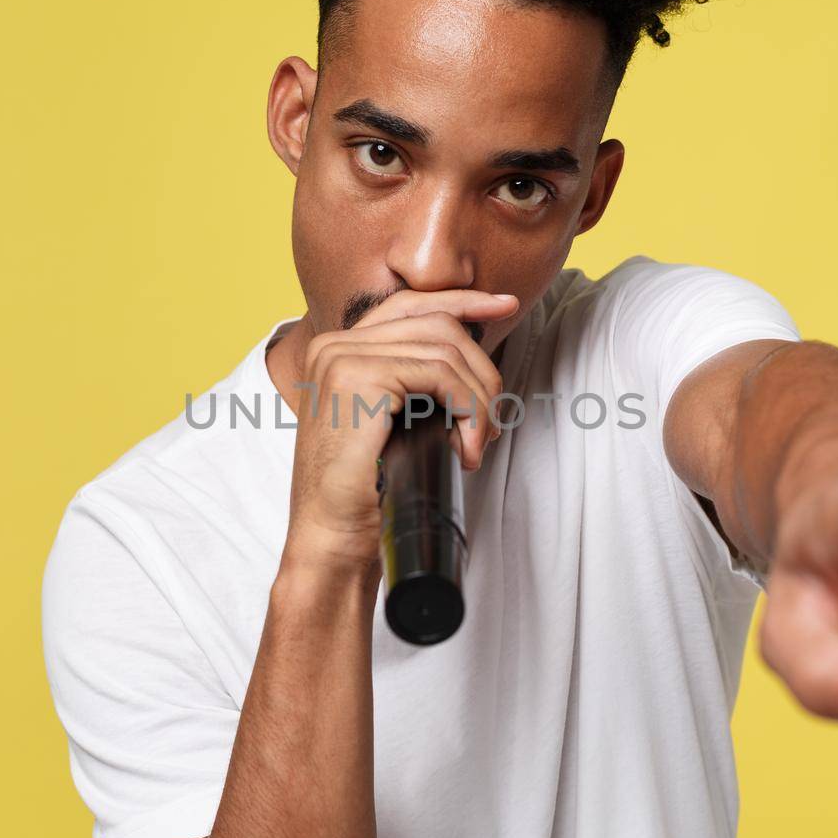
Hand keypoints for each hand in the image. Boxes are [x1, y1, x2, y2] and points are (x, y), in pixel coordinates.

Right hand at [280, 289, 519, 579]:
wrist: (331, 537)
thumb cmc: (362, 492)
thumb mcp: (390, 424)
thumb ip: (413, 385)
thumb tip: (473, 361)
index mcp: (336, 350)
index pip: (409, 304)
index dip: (462, 301)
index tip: (506, 307)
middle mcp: (333, 345)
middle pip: (436, 324)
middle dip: (481, 369)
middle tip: (492, 424)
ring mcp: (342, 357)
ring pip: (445, 348)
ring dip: (480, 398)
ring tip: (477, 444)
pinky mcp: (358, 378)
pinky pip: (440, 373)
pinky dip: (469, 408)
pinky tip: (466, 446)